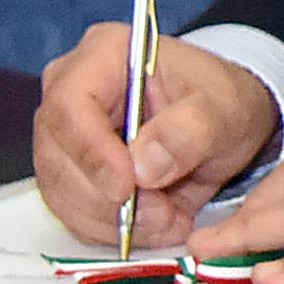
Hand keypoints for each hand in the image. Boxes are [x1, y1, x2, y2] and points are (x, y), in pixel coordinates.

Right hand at [33, 25, 281, 251]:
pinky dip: (108, 228)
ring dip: (110, 219)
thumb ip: (189, 131)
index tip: (127, 189)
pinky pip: (71, 210)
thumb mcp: (224, 110)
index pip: (71, 106)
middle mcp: (68, 89)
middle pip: (58, 154)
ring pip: (60, 189)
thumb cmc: (220, 101)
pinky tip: (153, 227)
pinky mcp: (67, 169)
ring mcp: (62, 132)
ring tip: (168, 222)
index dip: (93, 154)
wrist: (222, 120)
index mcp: (103, 54)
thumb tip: (143, 168)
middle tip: (163, 216)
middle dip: (108, 198)